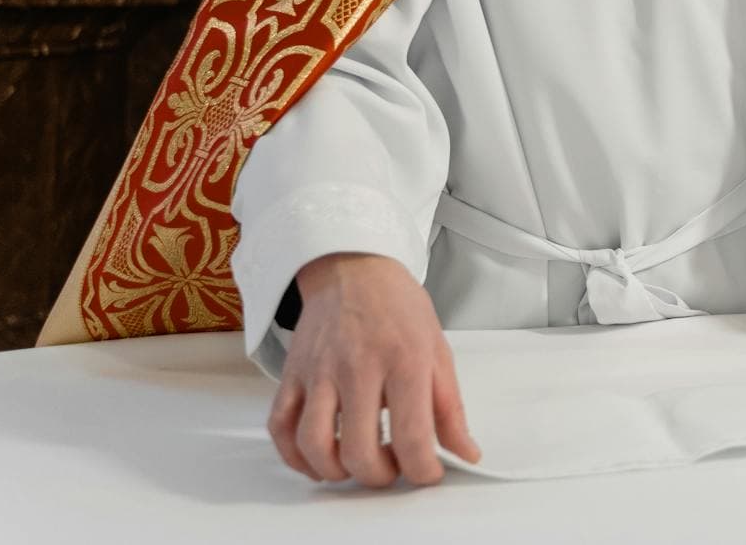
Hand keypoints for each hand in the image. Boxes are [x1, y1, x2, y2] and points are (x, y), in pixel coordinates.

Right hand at [267, 252, 480, 487]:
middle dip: (380, 477)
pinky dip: (295, 456)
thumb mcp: (439, 352)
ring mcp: (319, 372)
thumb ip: (450, 409)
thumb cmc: (400, 310)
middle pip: (360, 451)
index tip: (428, 474)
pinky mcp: (291, 374)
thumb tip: (465, 453)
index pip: (412, 436)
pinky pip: (281, 428)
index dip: (423, 471)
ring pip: (314, 445)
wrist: (354, 269)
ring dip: (336, 472)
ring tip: (356, 465)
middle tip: (392, 468)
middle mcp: (358, 368)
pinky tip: (319, 459)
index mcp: (404, 361)